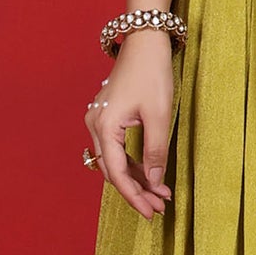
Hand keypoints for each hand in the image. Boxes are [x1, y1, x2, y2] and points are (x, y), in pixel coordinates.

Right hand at [85, 30, 176, 218]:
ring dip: (136, 179)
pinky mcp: (108, 117)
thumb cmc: (151, 73)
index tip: (151, 212)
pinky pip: (117, 149)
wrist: (144, 42)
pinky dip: (134, 163)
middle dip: (136, 191)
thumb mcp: (158, 115)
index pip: (117, 173)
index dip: (134, 196)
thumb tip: (154, 181)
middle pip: (113, 171)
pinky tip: (151, 174)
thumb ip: (155, 150)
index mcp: (104, 126)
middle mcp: (95, 126)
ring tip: (160, 194)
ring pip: (115, 162)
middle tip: (159, 207)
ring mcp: (99, 121)